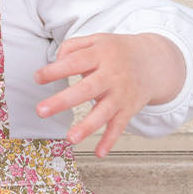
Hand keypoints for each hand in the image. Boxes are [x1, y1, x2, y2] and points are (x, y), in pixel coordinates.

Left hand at [33, 33, 185, 157]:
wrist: (154, 62)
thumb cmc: (117, 52)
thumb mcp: (97, 40)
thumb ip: (73, 46)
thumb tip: (54, 62)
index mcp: (101, 55)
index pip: (75, 61)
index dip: (55, 70)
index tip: (38, 78)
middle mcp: (111, 75)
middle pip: (85, 89)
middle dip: (62, 101)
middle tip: (41, 110)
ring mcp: (121, 94)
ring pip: (103, 112)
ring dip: (87, 127)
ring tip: (70, 138)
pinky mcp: (129, 109)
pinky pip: (119, 126)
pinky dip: (110, 140)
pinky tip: (99, 153)